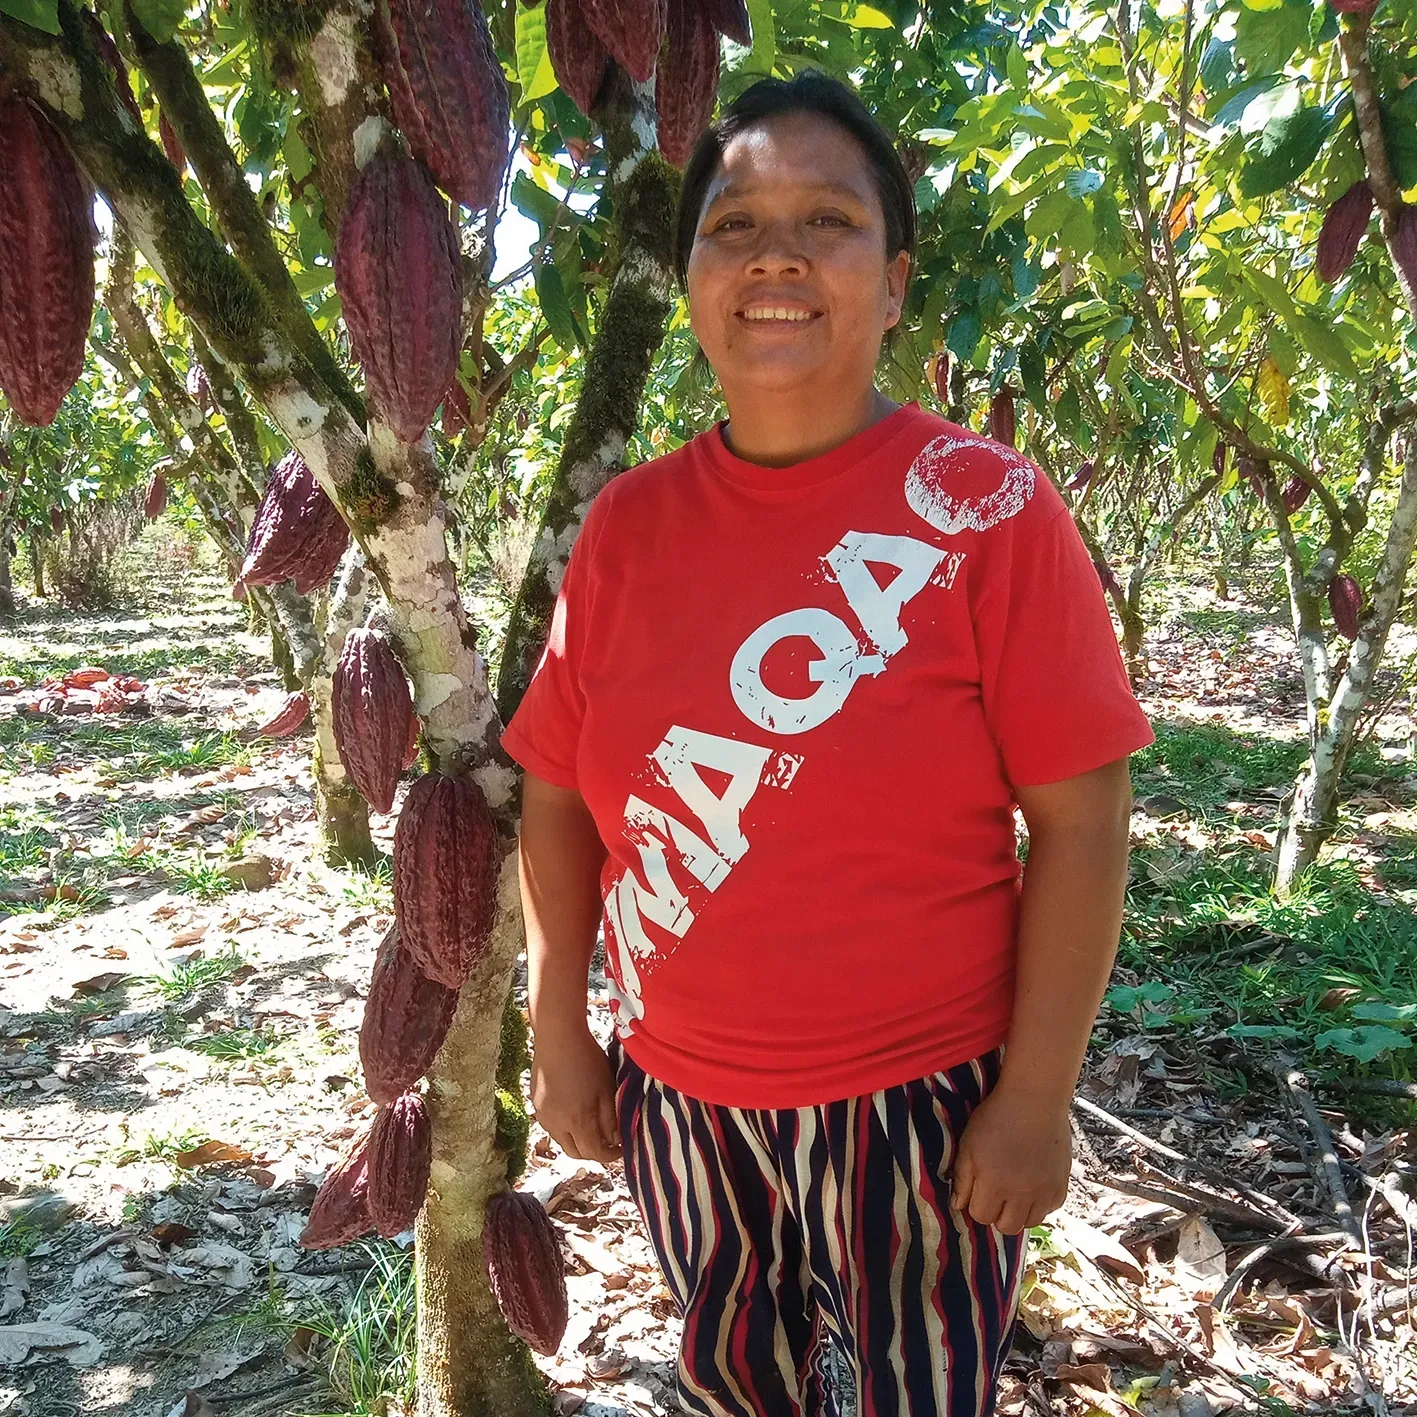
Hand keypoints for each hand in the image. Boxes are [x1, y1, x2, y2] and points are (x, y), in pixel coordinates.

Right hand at [530, 1020, 620, 1164]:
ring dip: (578, 1140)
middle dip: (593, 1152)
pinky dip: (566, 1127)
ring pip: (562, 1140)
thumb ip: (611, 1118)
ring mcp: (542, 1115)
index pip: (594, 1153)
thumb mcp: (607, 1089)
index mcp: (577, 1121)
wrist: (558, 1036)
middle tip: (608, 1143)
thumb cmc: (587, 1059)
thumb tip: (616, 1139)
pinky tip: (575, 1111)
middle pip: (575, 1152)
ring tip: (592, 1126)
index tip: (622, 1149)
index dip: (611, 1155)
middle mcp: (556, 1124)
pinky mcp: (535, 1105)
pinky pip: (552, 1126)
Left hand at [949, 1085, 1070, 1233]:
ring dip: (1019, 1213)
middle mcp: (1021, 1195)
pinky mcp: (1061, 1185)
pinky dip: (1040, 1203)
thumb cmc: (996, 1117)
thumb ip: (962, 1178)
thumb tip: (958, 1205)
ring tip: (1014, 1193)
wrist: (1035, 1100)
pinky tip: (1032, 1186)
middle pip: (1006, 1227)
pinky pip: (1050, 1209)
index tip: (977, 1190)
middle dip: (996, 1215)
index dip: (975, 1204)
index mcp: (994, 1184)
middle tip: (995, 1194)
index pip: (980, 1216)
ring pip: (1030, 1222)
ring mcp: (1044, 1192)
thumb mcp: (968, 1144)